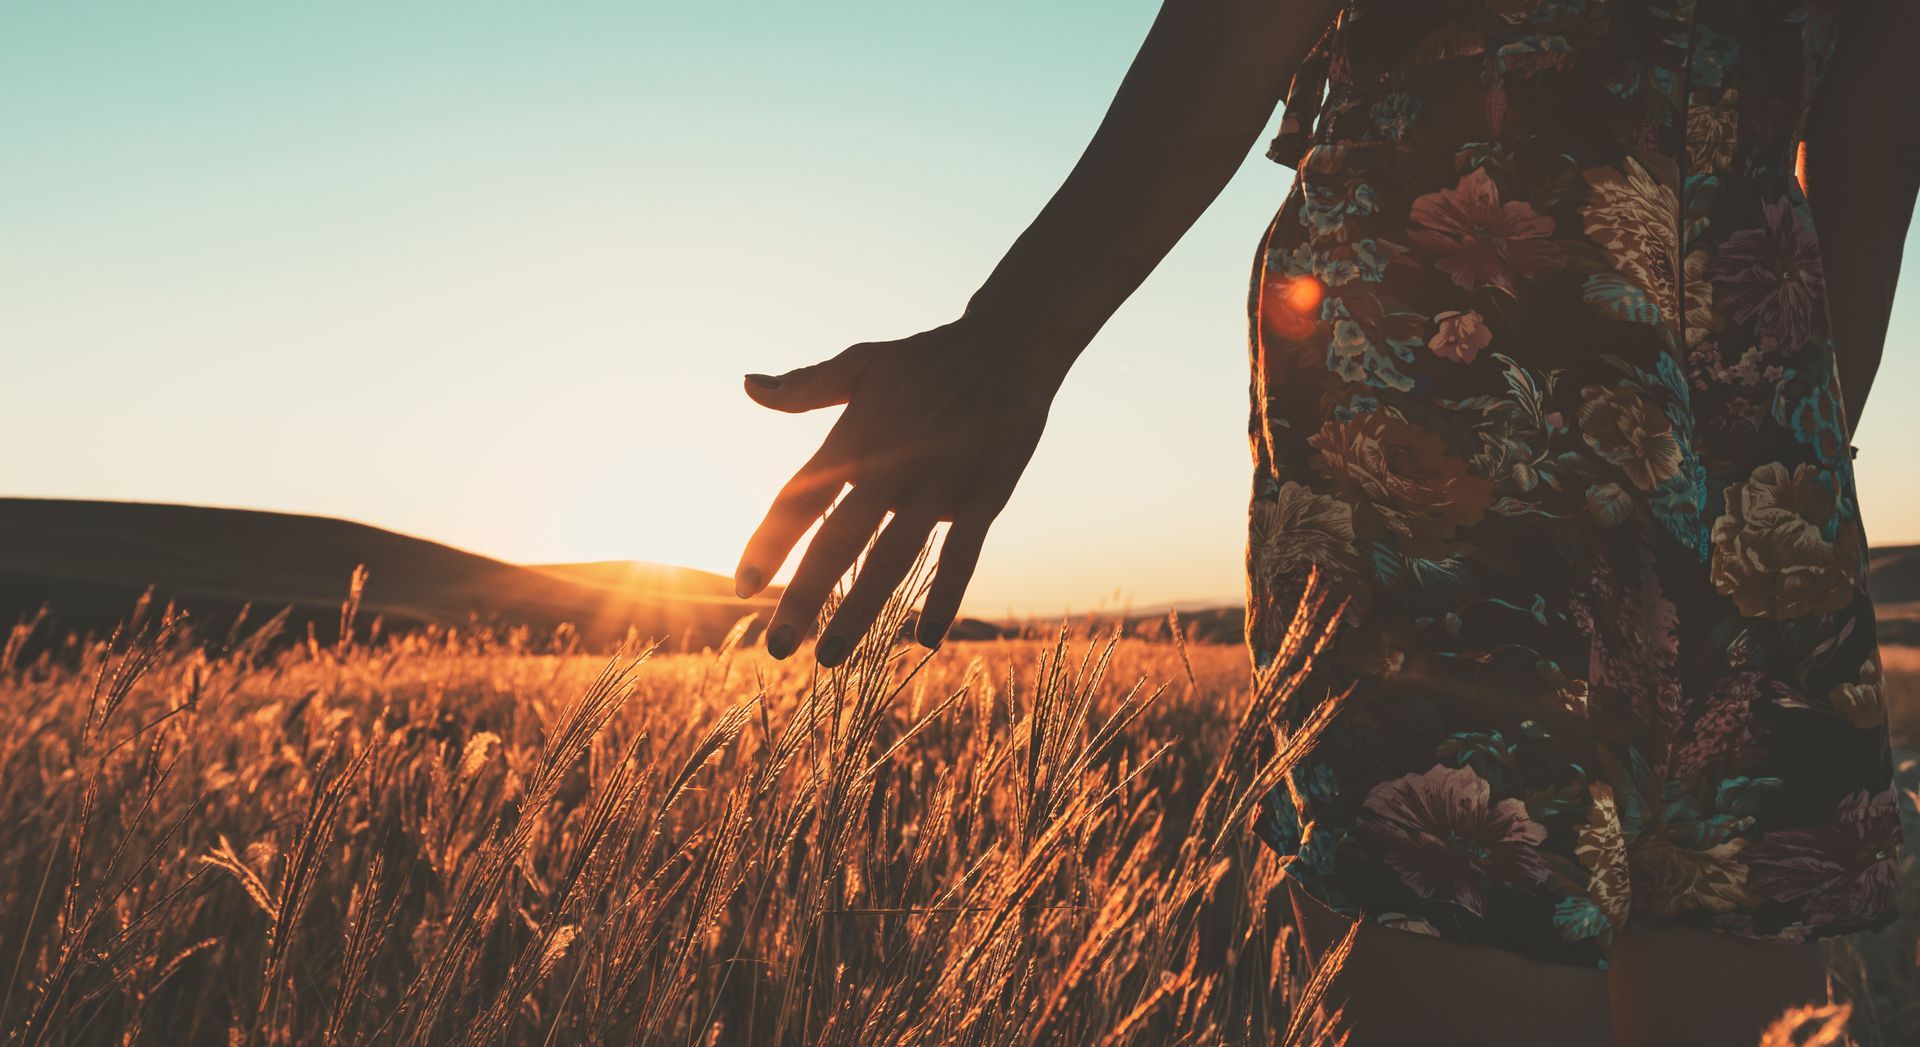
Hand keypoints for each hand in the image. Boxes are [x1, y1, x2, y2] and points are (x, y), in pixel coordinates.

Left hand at [733, 318, 1062, 665]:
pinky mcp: (985, 497)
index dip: (768, 545)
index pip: (800, 500)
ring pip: (893, 559)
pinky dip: (946, 596)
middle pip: (839, 542)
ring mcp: (940, 486)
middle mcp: (892, 467)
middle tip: (777, 647)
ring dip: (862, 611)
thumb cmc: (928, 359)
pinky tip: (926, 639)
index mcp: (856, 438)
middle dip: (805, 596)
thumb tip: (748, 386)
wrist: (1011, 345)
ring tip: (831, 658)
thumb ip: (804, 386)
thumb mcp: (862, 364)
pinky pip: (962, 556)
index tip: (742, 587)